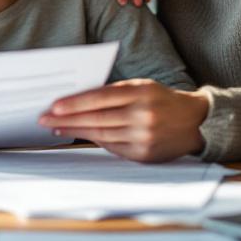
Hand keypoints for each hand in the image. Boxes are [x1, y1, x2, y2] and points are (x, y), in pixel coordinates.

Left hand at [38, 80, 208, 162]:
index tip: (53, 106)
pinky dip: (94, 141)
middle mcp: (142, 116)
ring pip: (101, 135)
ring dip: (75, 132)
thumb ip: (114, 92)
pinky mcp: (144, 154)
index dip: (74, 103)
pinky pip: (112, 148)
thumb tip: (78, 100)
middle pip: (96, 119)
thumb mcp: (142, 86)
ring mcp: (143, 137)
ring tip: (56, 128)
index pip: (99, 98)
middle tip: (44, 119)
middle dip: (67, 120)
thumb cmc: (162, 99)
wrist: (195, 122)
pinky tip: (79, 136)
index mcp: (141, 93)